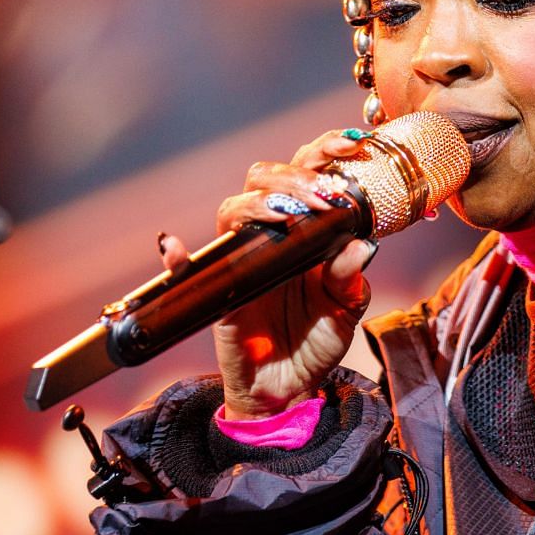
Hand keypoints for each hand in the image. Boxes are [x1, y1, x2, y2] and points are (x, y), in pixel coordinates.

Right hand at [158, 130, 378, 420]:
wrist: (291, 389)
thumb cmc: (317, 341)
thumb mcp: (345, 309)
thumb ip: (351, 278)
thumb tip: (360, 244)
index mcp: (305, 230)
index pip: (305, 173)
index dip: (323, 151)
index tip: (354, 145)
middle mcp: (269, 235)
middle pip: (264, 179)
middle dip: (296, 175)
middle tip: (326, 194)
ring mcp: (240, 260)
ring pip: (232, 210)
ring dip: (261, 204)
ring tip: (291, 216)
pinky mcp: (219, 292)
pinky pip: (187, 269)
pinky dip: (176, 257)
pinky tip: (173, 248)